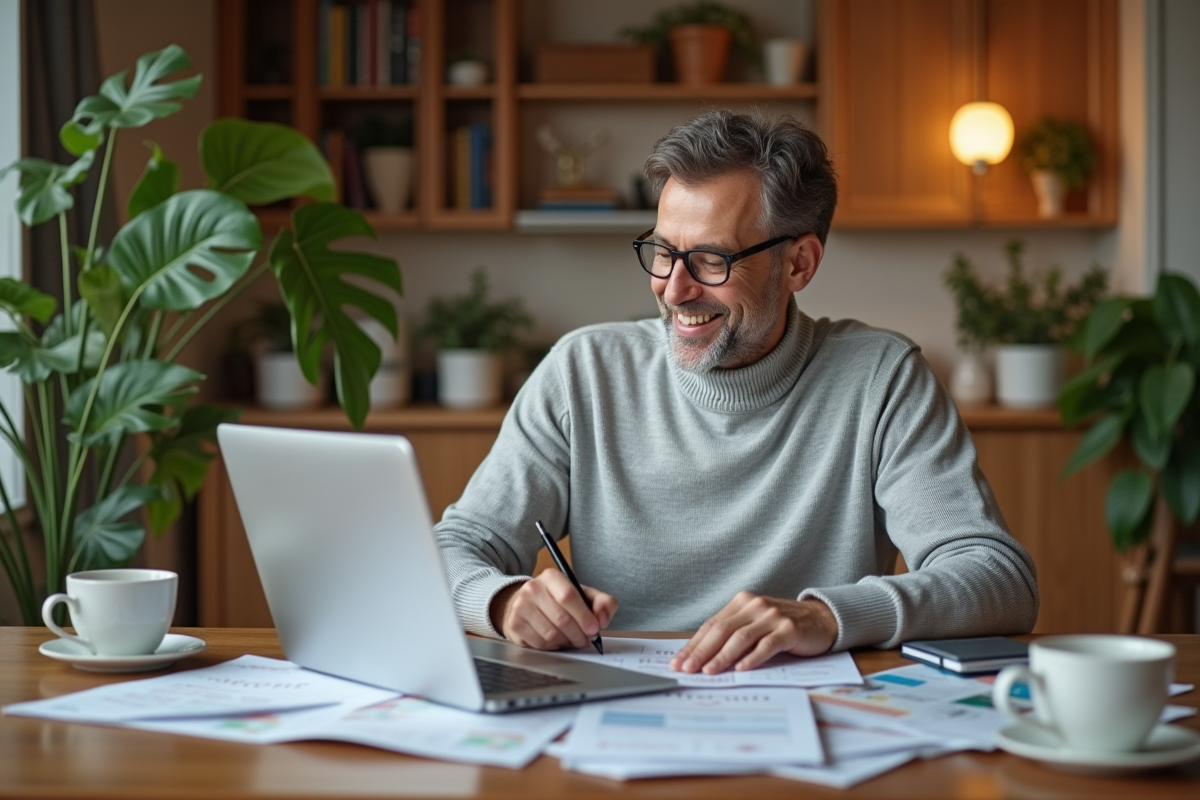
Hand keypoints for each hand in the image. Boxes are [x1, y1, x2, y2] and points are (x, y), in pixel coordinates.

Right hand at [489, 571, 617, 650]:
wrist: (525, 604)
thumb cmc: (557, 600)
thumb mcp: (582, 595)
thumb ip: (602, 603)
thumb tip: (602, 619)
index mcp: (551, 577)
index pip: (569, 596)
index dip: (584, 616)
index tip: (594, 629)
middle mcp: (532, 589)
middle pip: (561, 619)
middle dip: (578, 634)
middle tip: (585, 639)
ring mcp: (521, 607)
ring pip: (551, 634)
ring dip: (566, 642)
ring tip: (571, 639)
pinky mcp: (514, 625)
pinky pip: (540, 644)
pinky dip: (553, 647)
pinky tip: (556, 641)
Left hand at [670, 592, 837, 674]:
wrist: (821, 619)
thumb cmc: (783, 626)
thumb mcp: (755, 624)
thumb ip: (733, 634)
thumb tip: (702, 658)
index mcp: (741, 603)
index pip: (711, 625)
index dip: (693, 644)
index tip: (678, 662)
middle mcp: (754, 606)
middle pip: (722, 630)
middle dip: (701, 652)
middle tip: (687, 669)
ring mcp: (772, 616)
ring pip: (741, 638)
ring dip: (722, 657)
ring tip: (709, 672)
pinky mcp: (789, 629)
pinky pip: (767, 645)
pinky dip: (752, 658)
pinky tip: (741, 669)